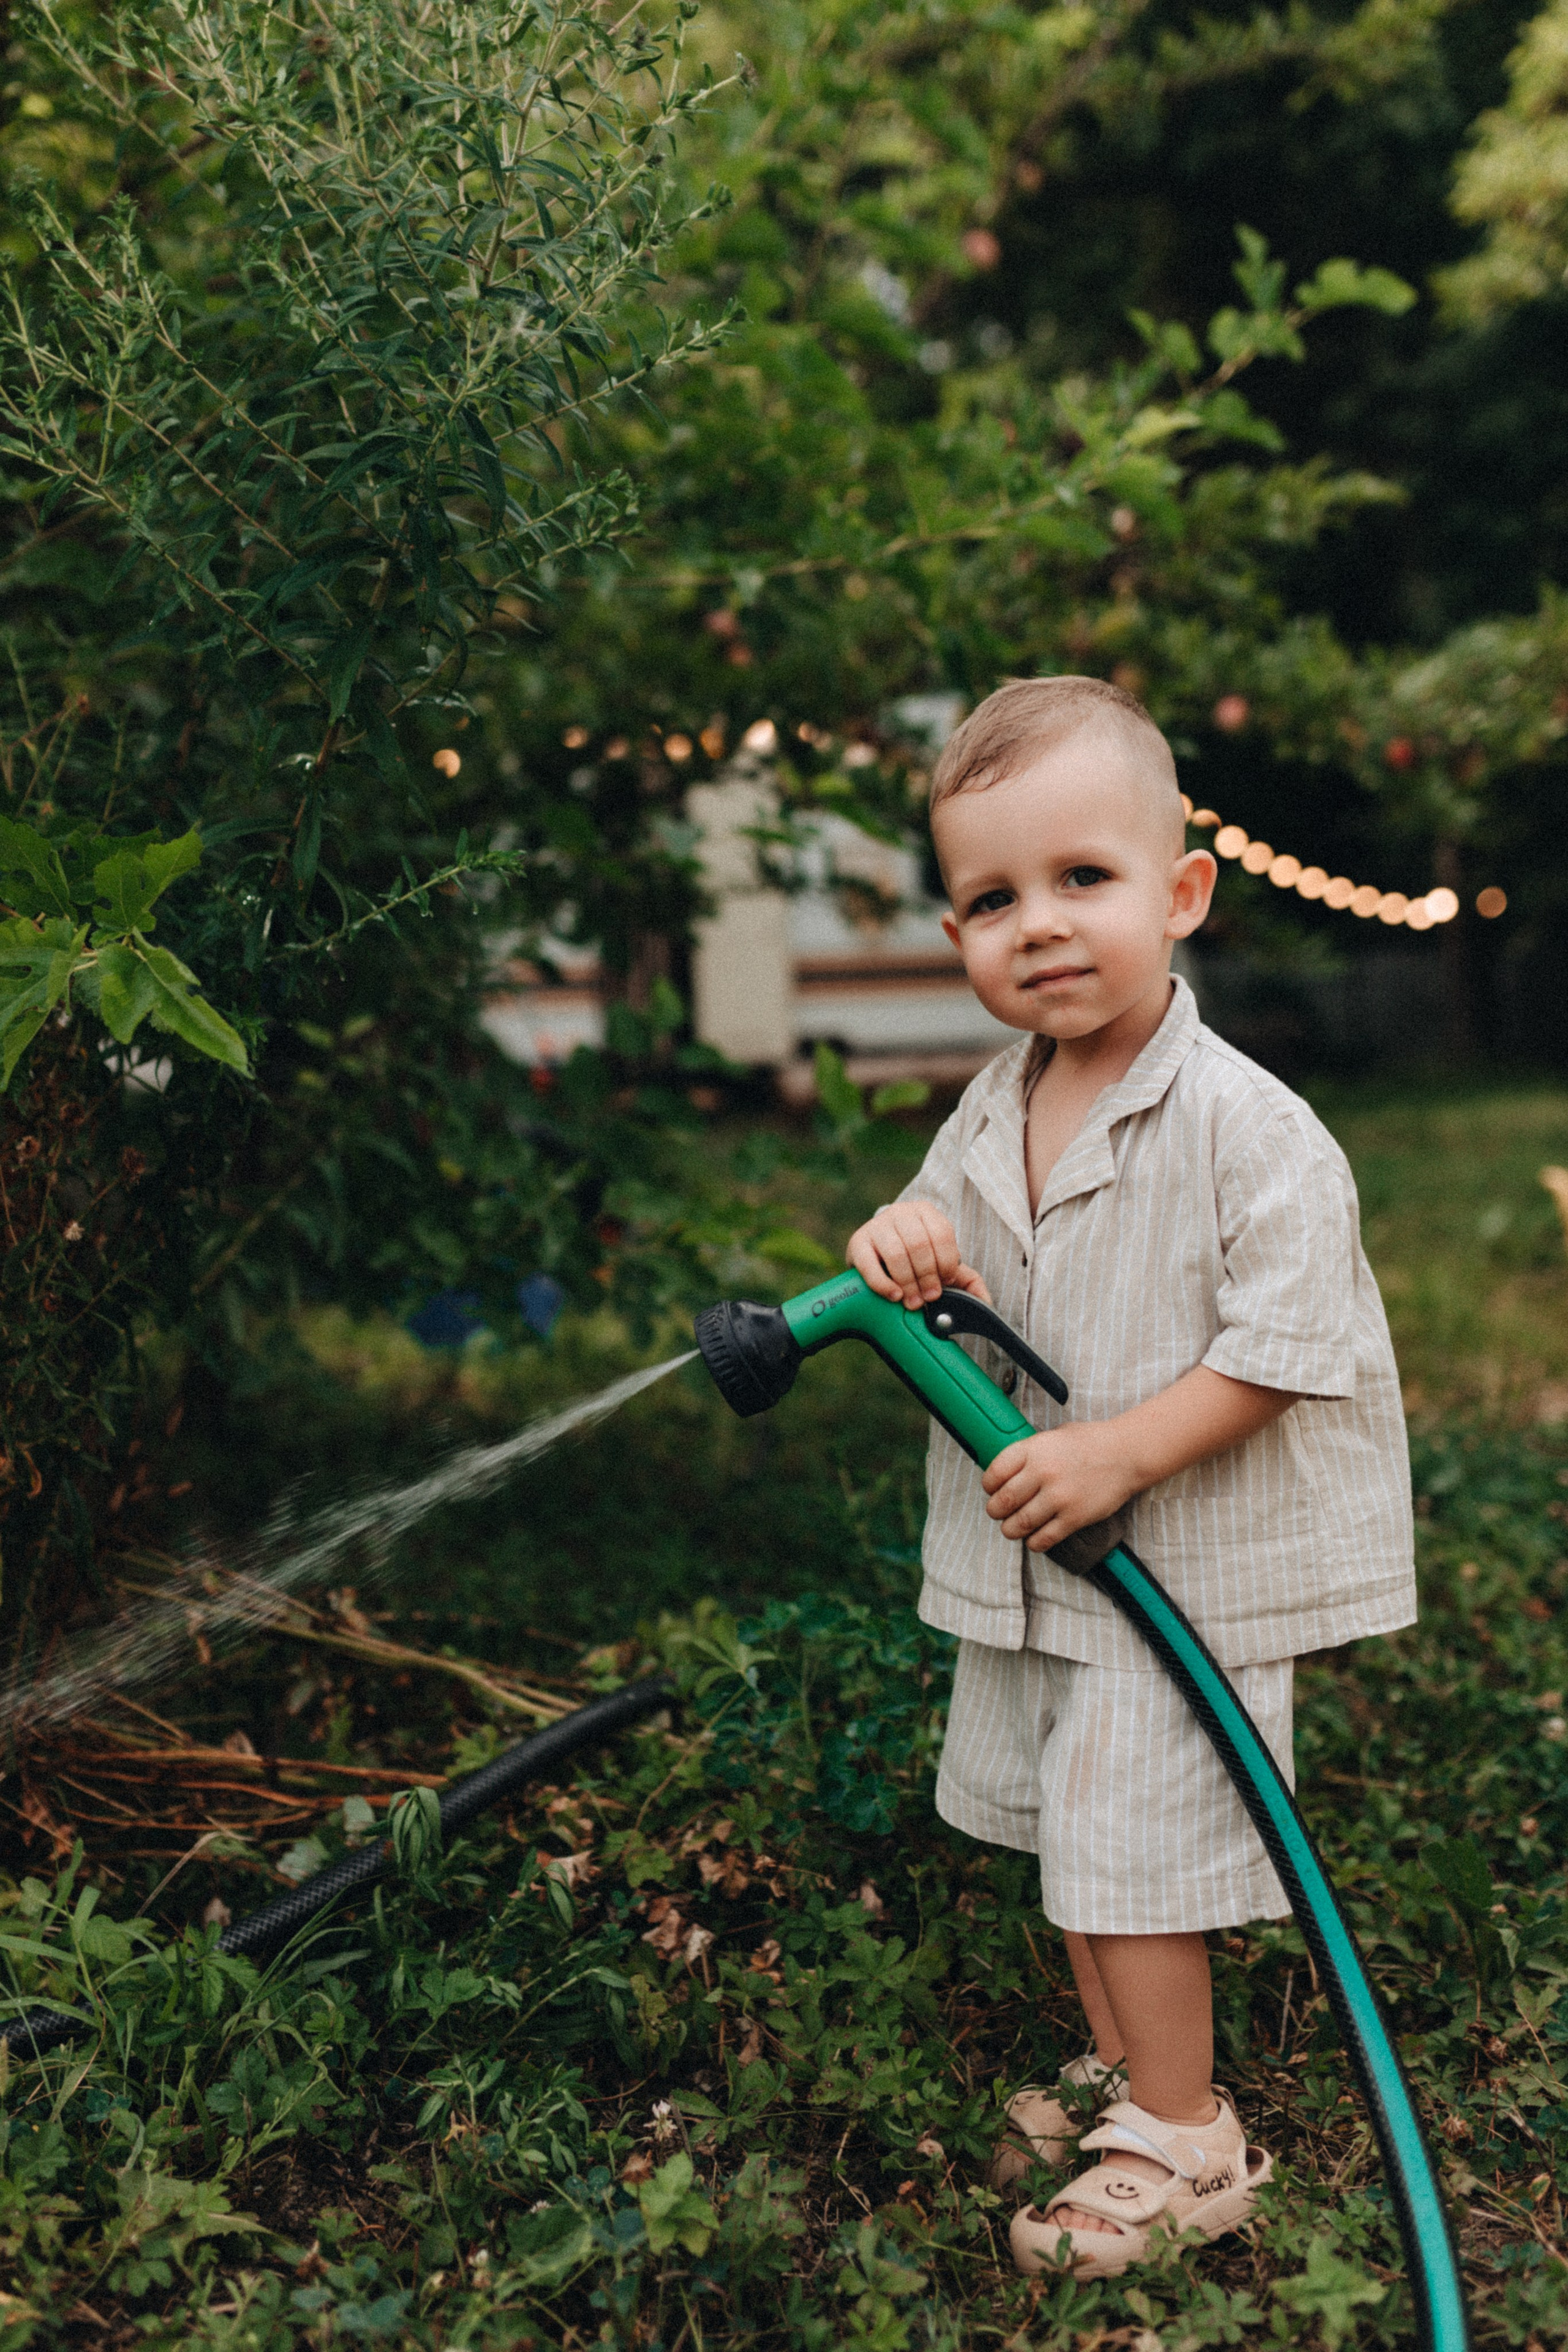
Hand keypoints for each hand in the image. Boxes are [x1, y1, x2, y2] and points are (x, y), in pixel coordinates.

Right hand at [846, 1199, 990, 1309]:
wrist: (879, 1254)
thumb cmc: (916, 1260)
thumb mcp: (941, 1264)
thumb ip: (966, 1280)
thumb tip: (986, 1302)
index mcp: (925, 1212)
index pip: (942, 1234)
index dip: (946, 1263)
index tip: (945, 1283)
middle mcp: (900, 1213)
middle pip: (919, 1244)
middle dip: (927, 1276)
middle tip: (929, 1297)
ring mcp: (876, 1226)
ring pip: (896, 1253)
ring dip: (908, 1282)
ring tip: (913, 1301)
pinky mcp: (857, 1242)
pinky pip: (869, 1264)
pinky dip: (883, 1284)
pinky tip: (894, 1296)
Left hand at [981, 1423, 1139, 1550]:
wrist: (1126, 1454)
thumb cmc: (1090, 1443)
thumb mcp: (1053, 1436)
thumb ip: (1030, 1453)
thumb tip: (1007, 1471)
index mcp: (1033, 1450)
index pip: (994, 1474)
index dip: (988, 1487)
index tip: (991, 1491)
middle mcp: (1043, 1473)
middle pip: (1003, 1502)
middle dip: (995, 1511)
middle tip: (998, 1513)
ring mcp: (1059, 1497)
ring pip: (1019, 1524)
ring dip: (1010, 1530)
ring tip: (1012, 1528)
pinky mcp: (1074, 1517)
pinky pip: (1044, 1539)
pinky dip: (1034, 1543)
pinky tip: (1035, 1538)